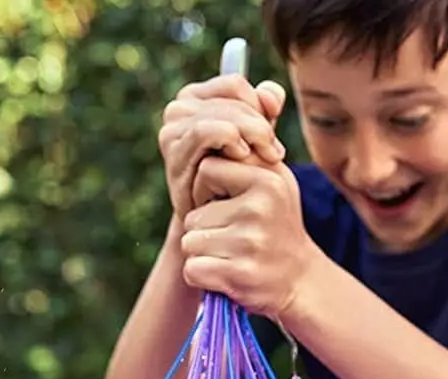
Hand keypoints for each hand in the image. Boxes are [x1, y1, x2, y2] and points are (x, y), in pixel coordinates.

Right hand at [160, 76, 285, 221]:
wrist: (216, 225)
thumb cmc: (236, 179)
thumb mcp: (256, 142)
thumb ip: (265, 112)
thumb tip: (272, 93)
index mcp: (197, 98)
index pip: (234, 85)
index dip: (259, 105)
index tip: (273, 133)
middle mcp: (179, 109)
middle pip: (230, 98)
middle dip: (259, 124)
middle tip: (275, 152)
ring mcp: (172, 130)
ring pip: (221, 113)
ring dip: (251, 132)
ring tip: (265, 156)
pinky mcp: (173, 153)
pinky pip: (204, 131)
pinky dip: (229, 138)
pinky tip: (243, 156)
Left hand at [181, 157, 320, 320]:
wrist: (300, 280)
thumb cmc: (276, 227)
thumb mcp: (272, 182)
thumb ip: (246, 156)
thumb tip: (216, 121)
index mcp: (267, 178)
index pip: (206, 170)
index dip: (206, 190)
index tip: (224, 204)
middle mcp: (260, 206)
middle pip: (193, 212)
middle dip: (203, 228)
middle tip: (231, 237)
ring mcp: (250, 241)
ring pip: (189, 242)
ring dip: (201, 253)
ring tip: (230, 255)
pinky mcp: (240, 273)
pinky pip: (192, 269)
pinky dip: (201, 276)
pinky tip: (223, 274)